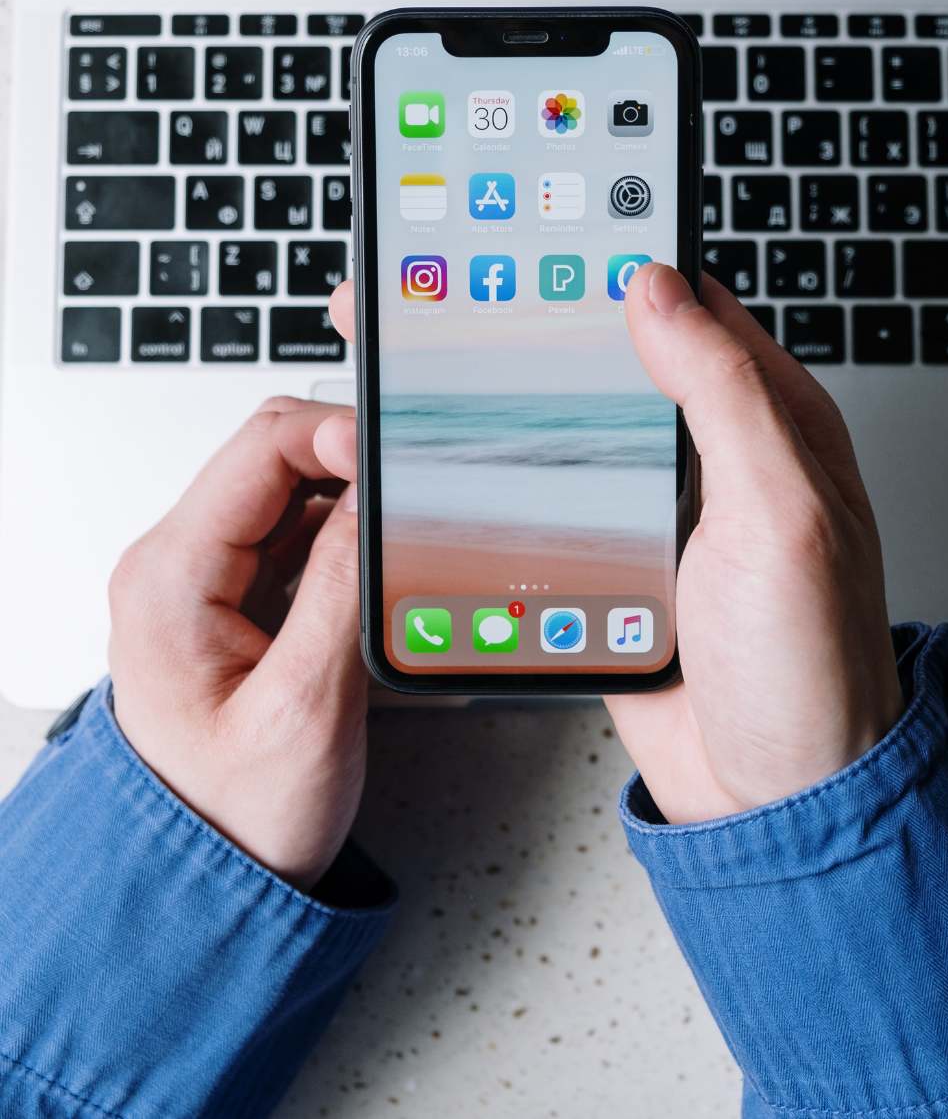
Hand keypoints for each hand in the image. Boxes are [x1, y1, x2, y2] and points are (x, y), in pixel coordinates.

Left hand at [109, 398, 365, 892]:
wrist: (211, 878)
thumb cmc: (235, 815)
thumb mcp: (306, 705)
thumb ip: (342, 588)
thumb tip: (377, 497)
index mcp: (171, 579)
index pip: (259, 450)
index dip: (338, 433)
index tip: (399, 453)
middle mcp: (177, 565)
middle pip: (274, 458)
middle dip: (350, 467)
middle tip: (412, 499)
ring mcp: (206, 579)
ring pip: (293, 494)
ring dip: (352, 509)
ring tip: (398, 552)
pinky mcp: (236, 598)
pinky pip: (297, 537)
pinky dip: (344, 544)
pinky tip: (374, 580)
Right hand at [317, 275, 902, 825]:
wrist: (772, 799)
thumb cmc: (808, 666)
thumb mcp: (782, 511)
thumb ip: (725, 393)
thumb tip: (658, 289)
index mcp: (765, 421)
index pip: (684, 310)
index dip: (610, 266)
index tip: (531, 238)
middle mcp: (707, 458)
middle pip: (607, 368)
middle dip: (530, 332)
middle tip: (445, 301)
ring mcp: (654, 514)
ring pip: (566, 434)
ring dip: (505, 410)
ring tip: (425, 373)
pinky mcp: (611, 569)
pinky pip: (548, 509)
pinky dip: (502, 489)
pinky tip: (450, 472)